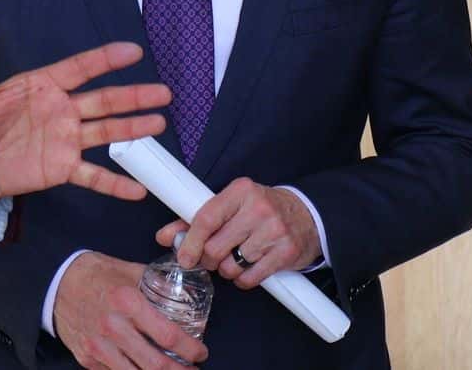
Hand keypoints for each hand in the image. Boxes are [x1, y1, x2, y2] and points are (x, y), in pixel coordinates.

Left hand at [0, 42, 170, 199]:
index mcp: (42, 87)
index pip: (79, 69)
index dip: (106, 59)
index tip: (134, 52)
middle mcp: (61, 110)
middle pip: (104, 101)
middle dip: (133, 96)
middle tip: (164, 93)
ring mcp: (65, 140)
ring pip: (106, 133)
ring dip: (133, 129)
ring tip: (159, 124)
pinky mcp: (61, 168)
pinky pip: (92, 175)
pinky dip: (114, 183)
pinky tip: (137, 190)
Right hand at [54, 252, 207, 368]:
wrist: (57, 283)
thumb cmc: (96, 274)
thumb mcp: (129, 271)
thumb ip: (157, 283)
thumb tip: (186, 294)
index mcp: (127, 302)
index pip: (168, 335)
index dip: (190, 349)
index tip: (200, 352)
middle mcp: (113, 327)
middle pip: (156, 364)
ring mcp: (98, 346)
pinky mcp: (87, 358)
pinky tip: (143, 369)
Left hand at [155, 178, 320, 288]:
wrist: (307, 215)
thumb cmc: (260, 210)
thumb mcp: (230, 205)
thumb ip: (196, 220)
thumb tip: (164, 236)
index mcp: (240, 191)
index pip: (206, 218)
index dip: (190, 241)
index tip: (184, 257)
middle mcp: (258, 208)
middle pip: (216, 247)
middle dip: (209, 259)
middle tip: (213, 257)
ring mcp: (275, 231)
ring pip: (231, 265)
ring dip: (226, 269)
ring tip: (234, 259)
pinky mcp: (286, 252)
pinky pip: (250, 278)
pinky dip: (242, 279)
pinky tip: (247, 268)